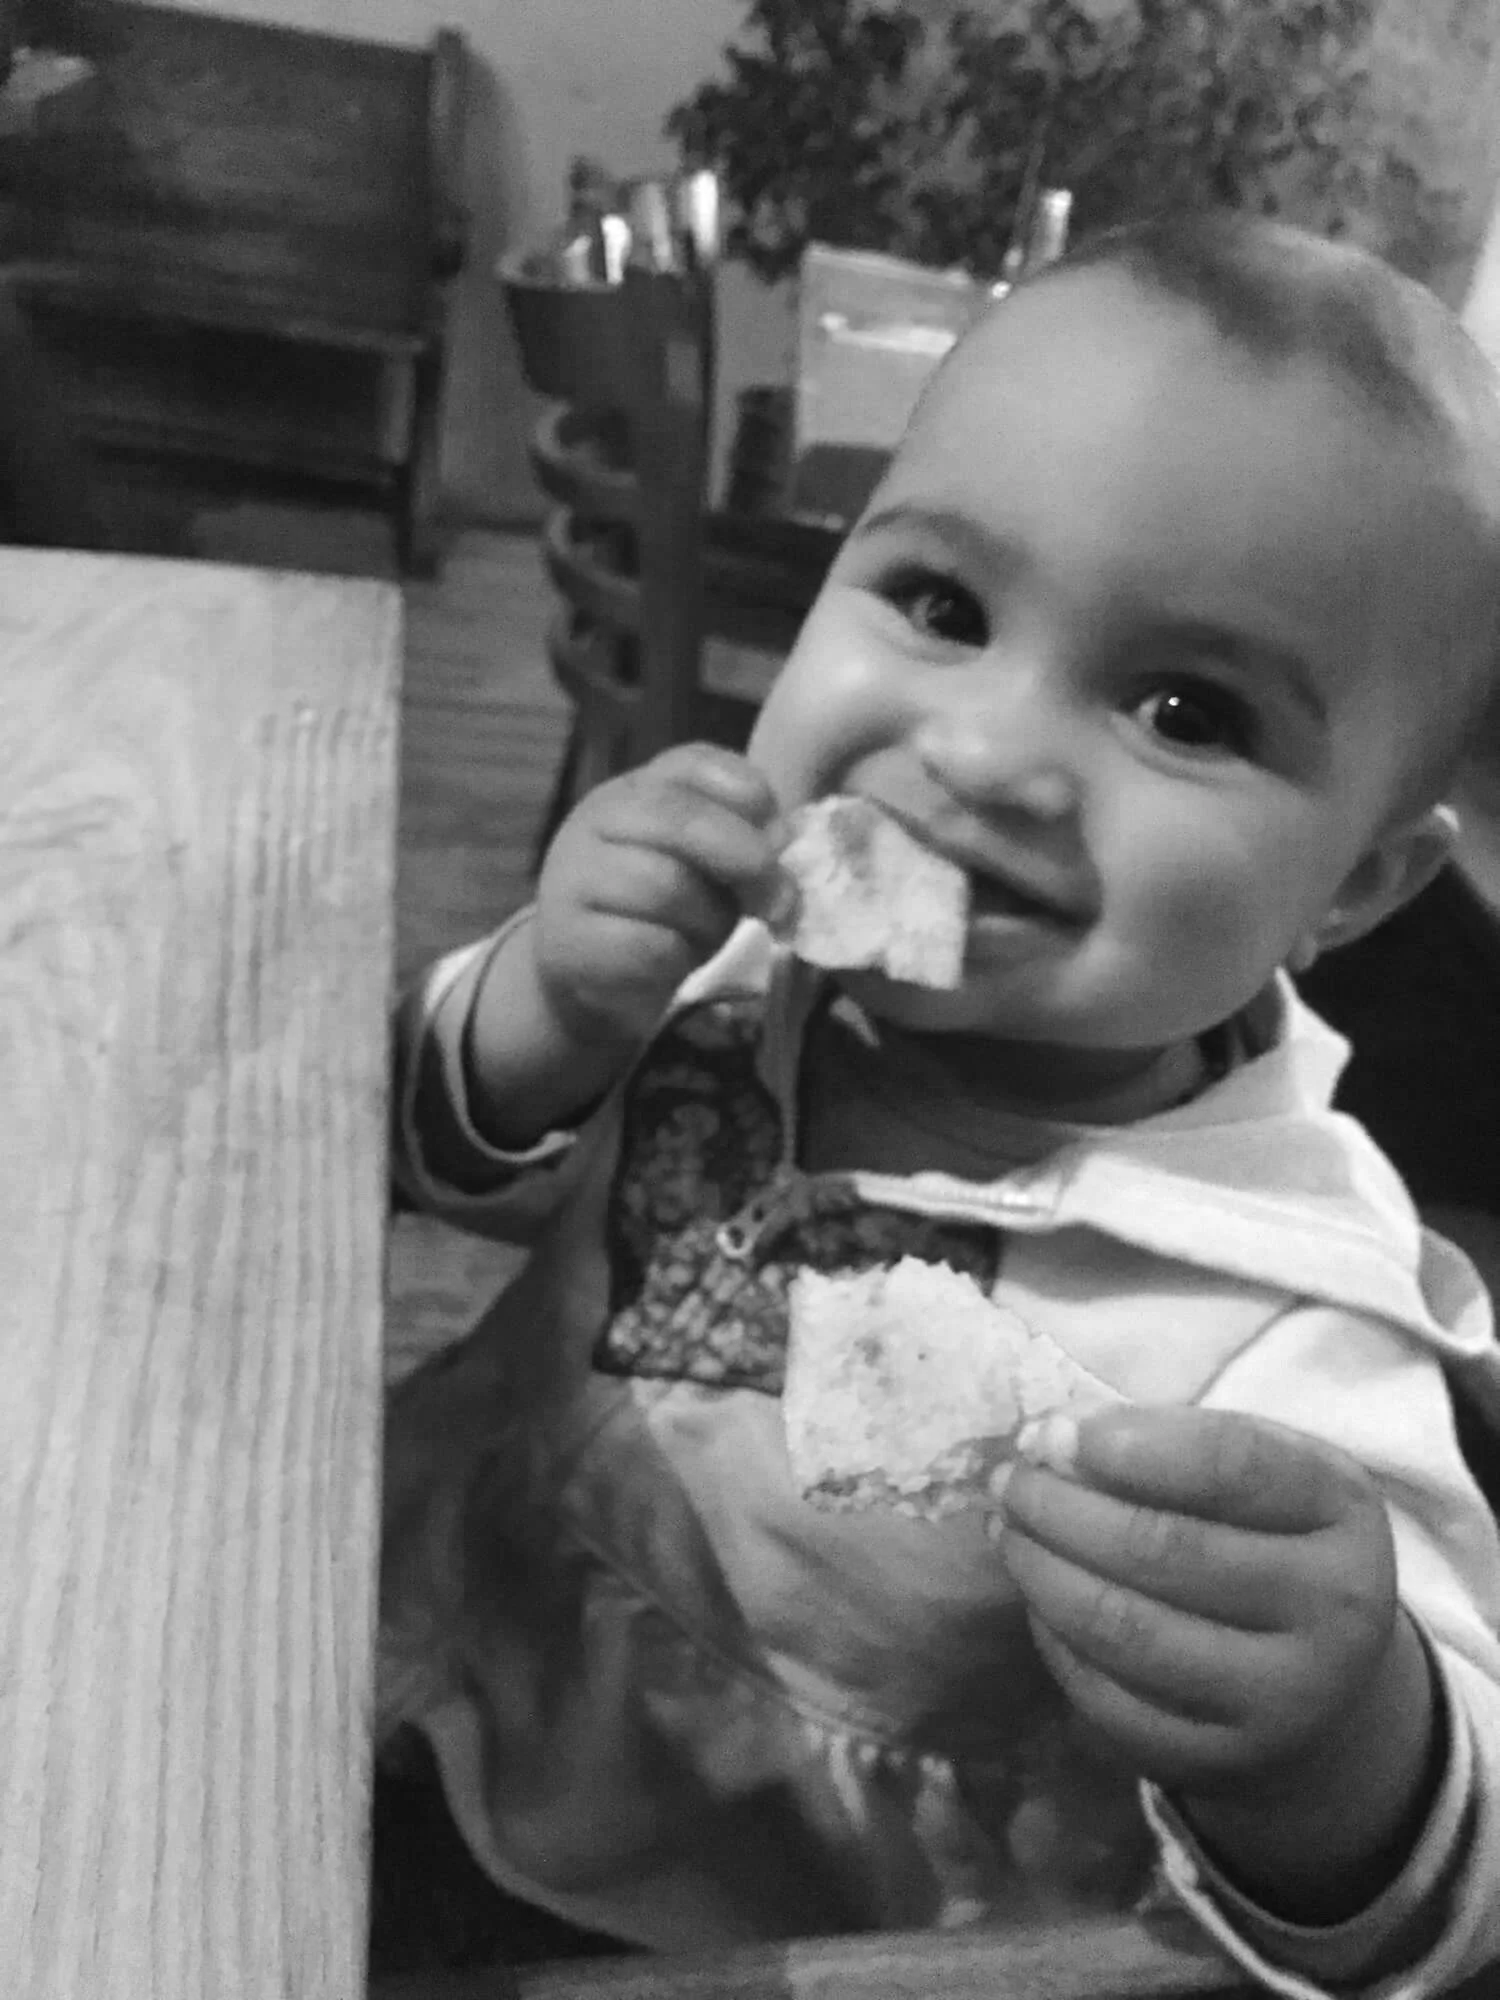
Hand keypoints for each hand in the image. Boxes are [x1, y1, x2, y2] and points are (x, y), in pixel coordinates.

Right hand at [533, 743, 783, 1052]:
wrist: (587, 970)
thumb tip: (783, 841)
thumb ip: (741, 837)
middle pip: (679, 818)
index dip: (750, 797)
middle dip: (744, 858)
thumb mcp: (701, 861)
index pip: (694, 764)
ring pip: (664, 885)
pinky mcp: (570, 941)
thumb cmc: (660, 908)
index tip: (780, 839)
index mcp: (637, 787)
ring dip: (713, 920)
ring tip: (719, 939)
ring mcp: (575, 877)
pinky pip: (648, 945)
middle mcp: (598, 818)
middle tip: (777, 902)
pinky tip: (684, 964)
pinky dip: (684, 959)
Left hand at [999, 1407, 1437, 1917]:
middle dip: (1061, 1508)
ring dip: (1043, 1571)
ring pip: (1129, 1629)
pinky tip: (1036, 1599)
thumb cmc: (1270, 1540)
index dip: (1135, 1446)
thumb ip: (1171, 1442)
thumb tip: (1055, 1441)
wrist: (1326, 1681)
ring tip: (1006, 1530)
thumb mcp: (1259, 1472)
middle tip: (1010, 1480)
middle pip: (1166, 1550)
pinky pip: (1112, 1700)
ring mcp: (1285, 1698)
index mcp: (1343, 1511)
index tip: (1058, 1433)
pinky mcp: (1226, 1761)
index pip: (1235, 1465)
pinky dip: (1055, 1641)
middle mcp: (1334, 1610)